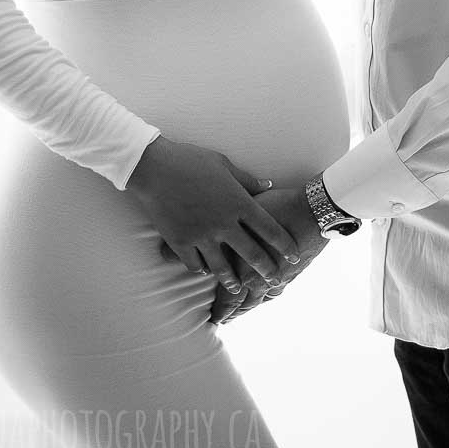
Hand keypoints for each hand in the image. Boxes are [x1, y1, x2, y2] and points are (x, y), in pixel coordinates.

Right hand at [125, 137, 301, 295]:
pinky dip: (201, 269)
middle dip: (266, 270)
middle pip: (252, 253)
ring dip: (233, 280)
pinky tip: (205, 271)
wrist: (154, 167)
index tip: (293, 255)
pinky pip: (195, 264)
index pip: (269, 229)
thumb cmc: (191, 160)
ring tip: (239, 287)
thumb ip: (248, 180)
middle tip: (276, 280)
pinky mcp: (180, 242)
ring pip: (222, 267)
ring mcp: (201, 236)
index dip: (284, 245)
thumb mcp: (224, 164)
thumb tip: (268, 186)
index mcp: (238, 202)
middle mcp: (223, 223)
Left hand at [207, 185, 326, 323]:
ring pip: (259, 300)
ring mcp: (277, 278)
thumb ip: (229, 231)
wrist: (312, 212)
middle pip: (242, 304)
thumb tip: (214, 236)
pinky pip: (275, 292)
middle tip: (221, 320)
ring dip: (248, 308)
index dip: (219, 309)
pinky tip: (265, 297)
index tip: (212, 316)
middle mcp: (259, 279)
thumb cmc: (276, 208)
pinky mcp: (292, 273)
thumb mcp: (244, 216)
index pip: (227, 297)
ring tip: (239, 313)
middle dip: (230, 314)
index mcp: (243, 267)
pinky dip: (267, 298)